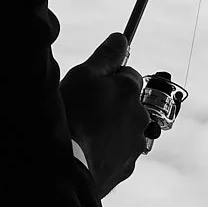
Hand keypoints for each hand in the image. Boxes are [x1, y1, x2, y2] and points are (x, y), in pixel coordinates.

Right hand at [59, 31, 152, 198]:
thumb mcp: (82, 76)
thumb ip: (106, 56)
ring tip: (84, 134)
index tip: (89, 88)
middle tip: (84, 110)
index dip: (107, 78)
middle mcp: (140, 115)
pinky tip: (87, 151)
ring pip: (124, 128)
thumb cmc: (72, 116)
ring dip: (111, 127)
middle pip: (128, 102)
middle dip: (111, 103)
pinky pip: (119, 152)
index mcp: (131, 89)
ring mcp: (135, 144)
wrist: (66, 168)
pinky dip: (107, 150)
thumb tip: (121, 38)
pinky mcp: (127, 168)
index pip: (127, 73)